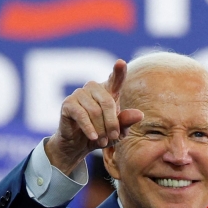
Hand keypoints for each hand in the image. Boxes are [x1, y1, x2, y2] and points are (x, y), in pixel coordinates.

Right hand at [46, 59, 143, 173]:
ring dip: (100, 129)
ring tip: (102, 141)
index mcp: (108, 91)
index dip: (119, 71)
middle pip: (107, 102)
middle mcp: (93, 87)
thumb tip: (140, 115)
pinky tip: (93, 137)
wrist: (78, 145)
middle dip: (112, 123)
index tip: (120, 63)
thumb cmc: (101, 135)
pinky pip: (81, 115)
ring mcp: (79, 93)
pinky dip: (89, 128)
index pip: (115, 79)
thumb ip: (126, 122)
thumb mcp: (117, 132)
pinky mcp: (68, 103)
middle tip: (113, 137)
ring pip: (94, 111)